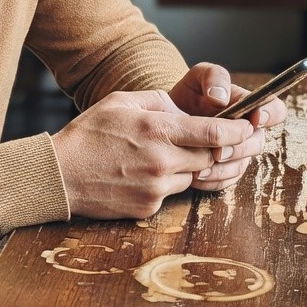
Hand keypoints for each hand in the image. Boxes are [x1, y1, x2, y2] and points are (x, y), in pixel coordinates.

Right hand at [51, 88, 256, 218]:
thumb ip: (158, 100)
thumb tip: (184, 107)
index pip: (216, 133)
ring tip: (160, 154)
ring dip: (187, 165)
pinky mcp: (149, 206)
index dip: (239, 130)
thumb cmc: (86, 135)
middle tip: (215, 140)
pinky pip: (171, 191)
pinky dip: (167, 180)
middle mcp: (162, 161)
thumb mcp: (120, 102)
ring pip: (192, 176)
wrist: (58, 177)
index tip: (248, 127)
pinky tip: (143, 171)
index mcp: (158, 130)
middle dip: (215, 148)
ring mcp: (156, 187)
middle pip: (211, 157)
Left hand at [168, 62, 285, 190]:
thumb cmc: (189, 94)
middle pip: (257, 143)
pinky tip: (196, 175)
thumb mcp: (199, 76)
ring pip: (242, 165)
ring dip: (223, 168)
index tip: (256, 118)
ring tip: (201, 166)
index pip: (275, 110)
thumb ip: (214, 77)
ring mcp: (238, 152)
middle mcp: (248, 131)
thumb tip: (221, 98)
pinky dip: (212, 180)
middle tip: (218, 151)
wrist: (168, 117)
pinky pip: (226, 181)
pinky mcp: (224, 170)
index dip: (270, 115)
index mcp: (249, 106)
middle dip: (239, 148)